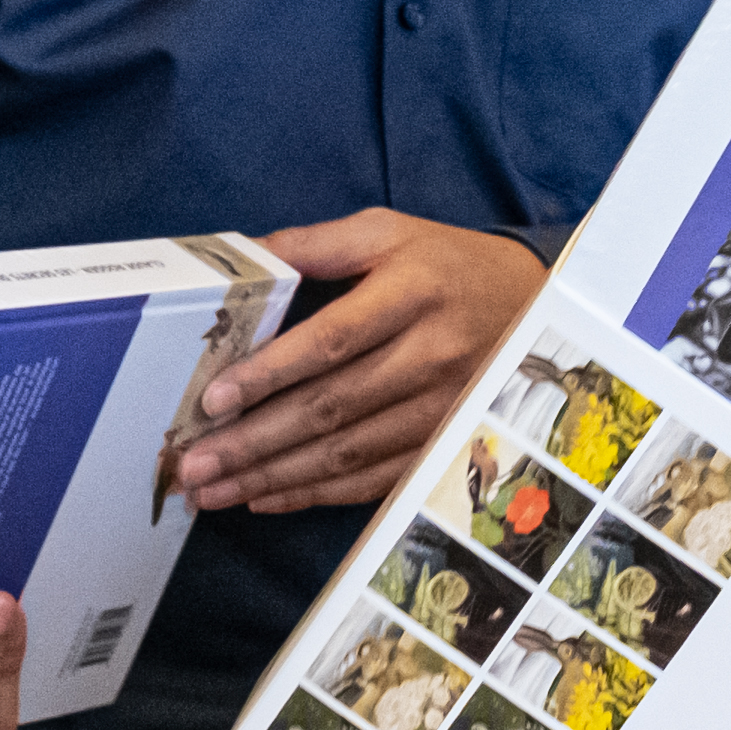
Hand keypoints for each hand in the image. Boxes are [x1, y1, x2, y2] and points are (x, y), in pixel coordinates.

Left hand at [173, 212, 548, 514]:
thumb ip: (317, 244)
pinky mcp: (445, 444)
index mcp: (413, 293)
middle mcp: (432, 355)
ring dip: (273, 476)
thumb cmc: (448, 264)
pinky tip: (266, 496)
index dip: (270, 374)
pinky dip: (316, 493)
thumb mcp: (389, 233)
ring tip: (212, 489)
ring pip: (347, 452)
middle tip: (193, 465)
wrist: (537, 306)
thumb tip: (244, 256)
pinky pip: (374, 479)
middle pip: (332, 407)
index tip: (214, 401)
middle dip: (255, 441)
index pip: (331, 341)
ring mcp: (443, 408)